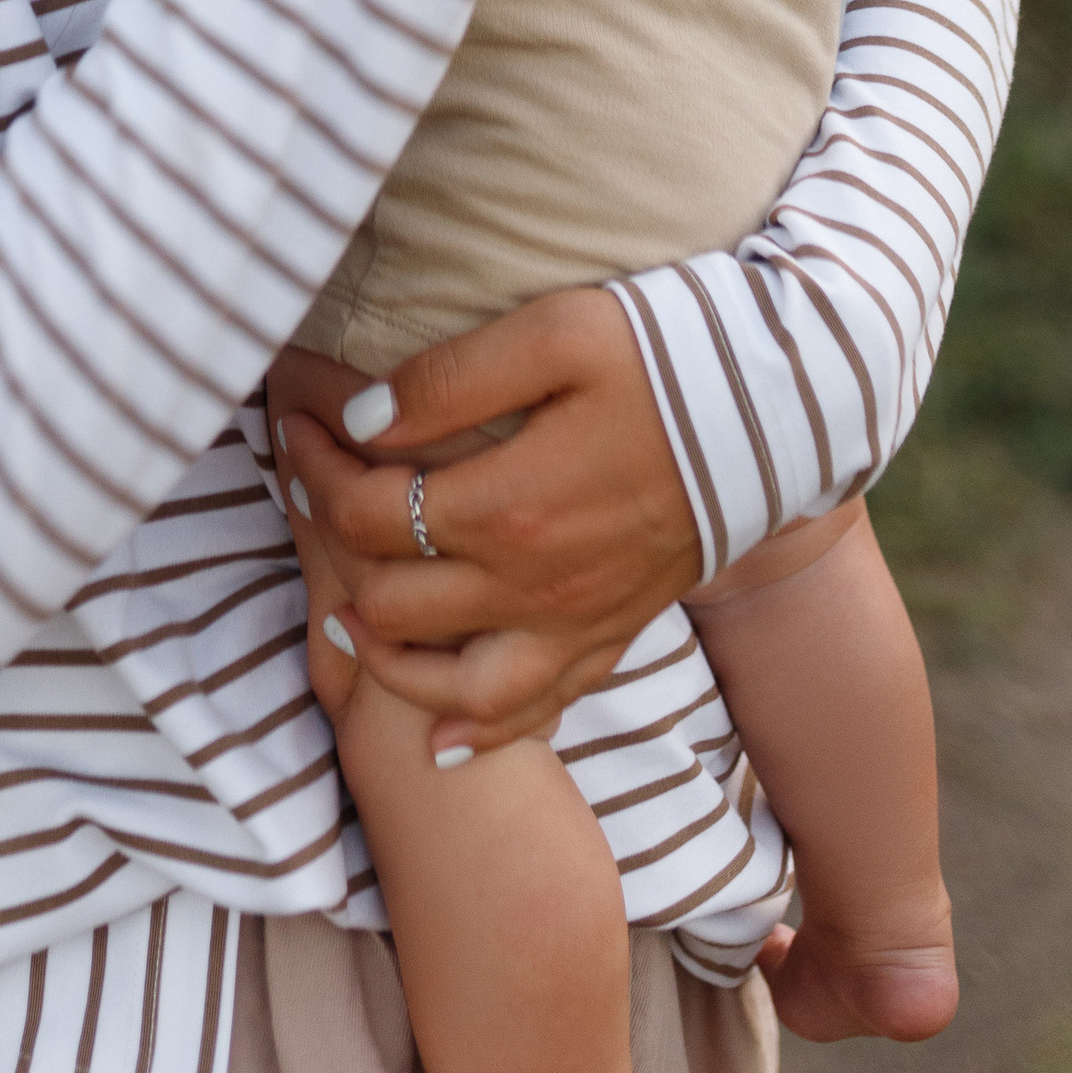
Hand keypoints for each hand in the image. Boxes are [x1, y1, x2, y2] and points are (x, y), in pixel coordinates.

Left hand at [269, 288, 699, 753]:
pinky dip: (473, 733)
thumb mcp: (557, 334)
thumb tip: (361, 421)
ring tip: (343, 612)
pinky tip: (437, 738)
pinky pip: (530, 712)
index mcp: (511, 506)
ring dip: (381, 657)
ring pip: (448, 685)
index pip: (369, 512)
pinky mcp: (608, 640)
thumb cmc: (662, 356)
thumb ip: (451, 379)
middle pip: (390, 602)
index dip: (314, 469)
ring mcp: (573, 625)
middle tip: (304, 492)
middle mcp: (535, 586)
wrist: (777, 410)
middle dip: (328, 549)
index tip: (294, 422)